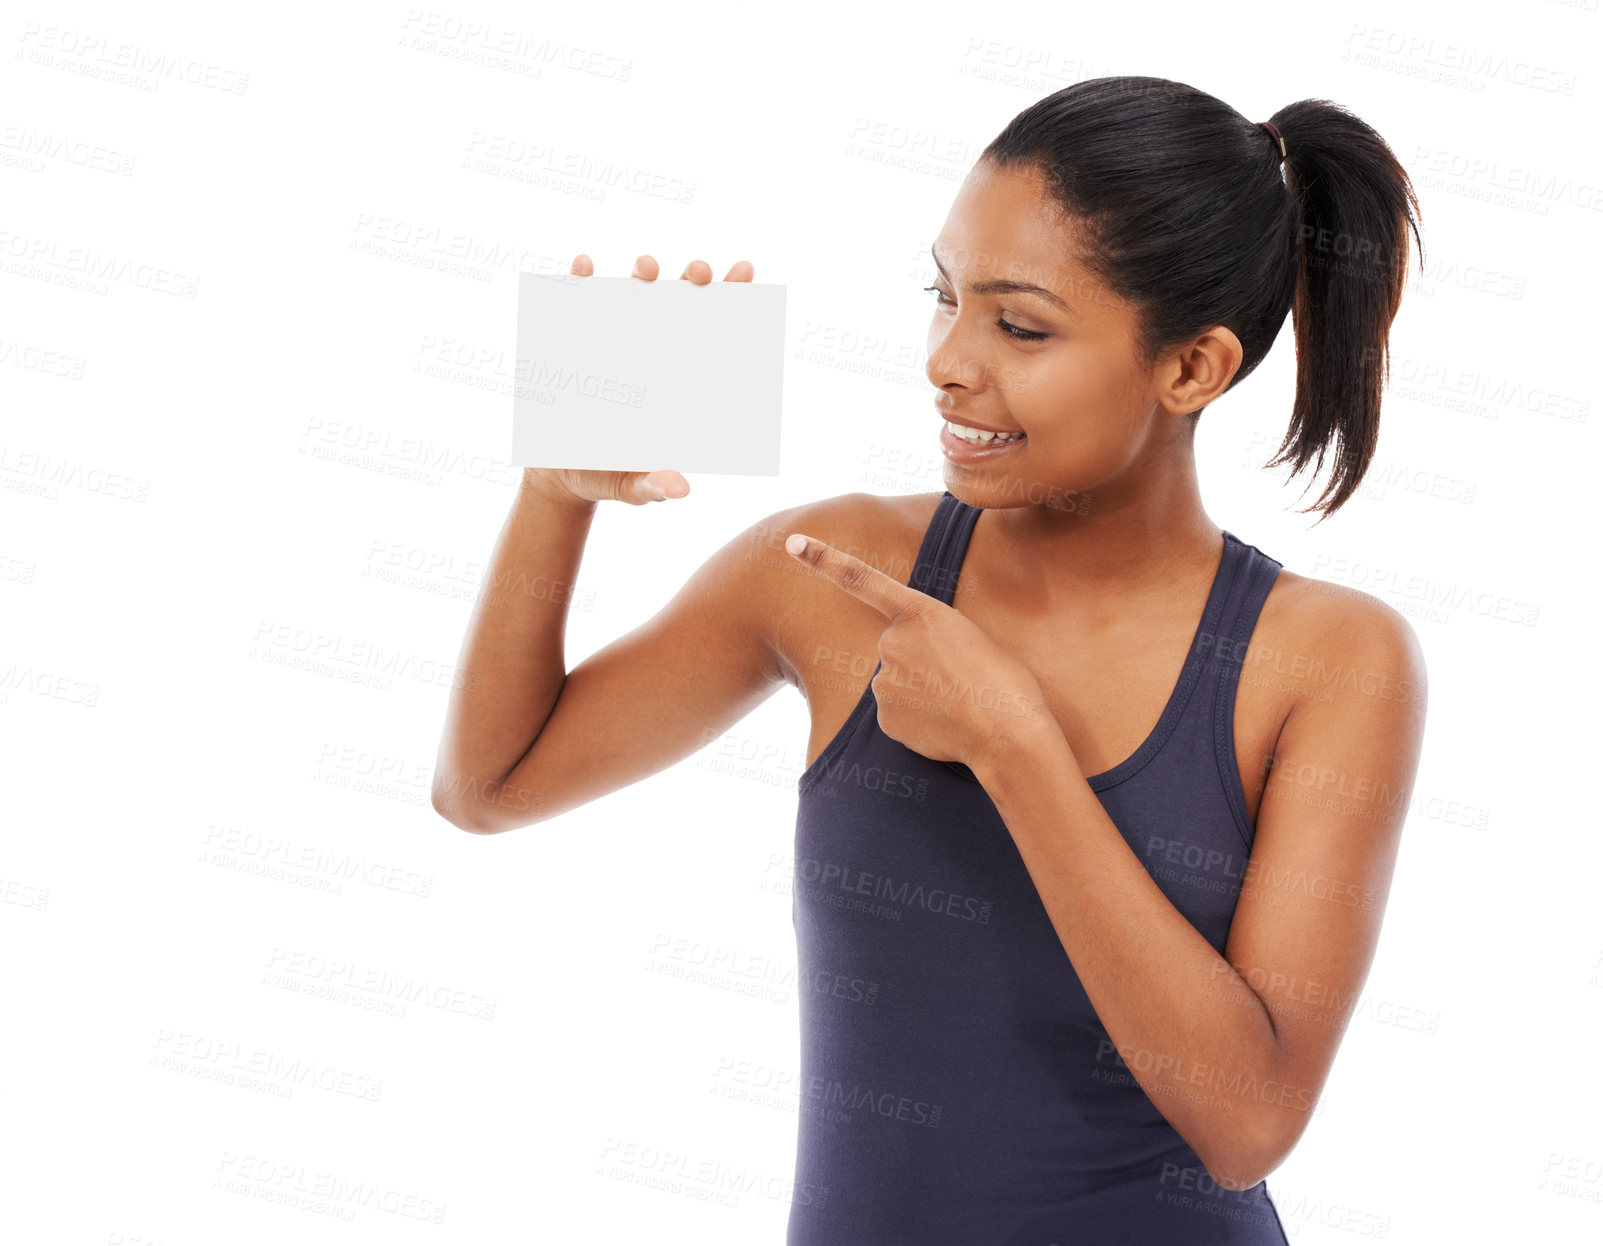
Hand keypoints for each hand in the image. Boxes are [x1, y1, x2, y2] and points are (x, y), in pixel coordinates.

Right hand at [520, 253, 756, 507]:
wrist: (558, 475)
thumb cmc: (608, 477)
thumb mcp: (632, 487)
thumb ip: (653, 486)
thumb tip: (681, 489)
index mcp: (678, 379)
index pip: (713, 333)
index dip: (731, 299)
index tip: (745, 271)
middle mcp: (651, 351)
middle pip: (680, 303)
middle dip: (694, 279)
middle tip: (700, 271)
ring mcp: (612, 341)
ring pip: (633, 293)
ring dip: (643, 273)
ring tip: (647, 267)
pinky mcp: (572, 340)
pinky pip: (576, 302)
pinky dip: (578, 281)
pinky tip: (583, 268)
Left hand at [784, 531, 1051, 774]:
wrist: (1007, 733)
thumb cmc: (1005, 683)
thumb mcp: (971, 638)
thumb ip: (931, 639)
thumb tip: (912, 669)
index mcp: (921, 612)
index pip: (860, 579)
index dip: (823, 559)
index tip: (792, 543)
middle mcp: (893, 642)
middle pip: (894, 648)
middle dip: (918, 663)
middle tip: (957, 680)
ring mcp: (884, 680)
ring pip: (894, 683)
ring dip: (919, 693)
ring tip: (956, 703)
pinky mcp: (884, 716)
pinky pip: (896, 713)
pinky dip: (917, 720)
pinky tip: (945, 724)